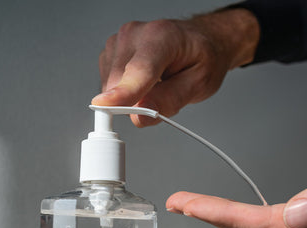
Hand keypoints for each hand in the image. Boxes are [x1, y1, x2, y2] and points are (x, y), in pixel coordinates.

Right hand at [91, 8, 258, 126]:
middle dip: (136, 102)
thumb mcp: (199, 83)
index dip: (123, 91)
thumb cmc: (201, 57)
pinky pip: (109, 84)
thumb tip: (139, 115)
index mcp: (162, 36)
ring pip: (111, 87)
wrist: (198, 40)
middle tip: (164, 94)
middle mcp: (134, 34)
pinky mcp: (109, 52)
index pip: (139, 69)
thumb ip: (169, 100)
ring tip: (157, 82)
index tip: (105, 105)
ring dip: (132, 96)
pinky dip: (126, 90)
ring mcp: (118, 41)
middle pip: (119, 83)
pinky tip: (145, 80)